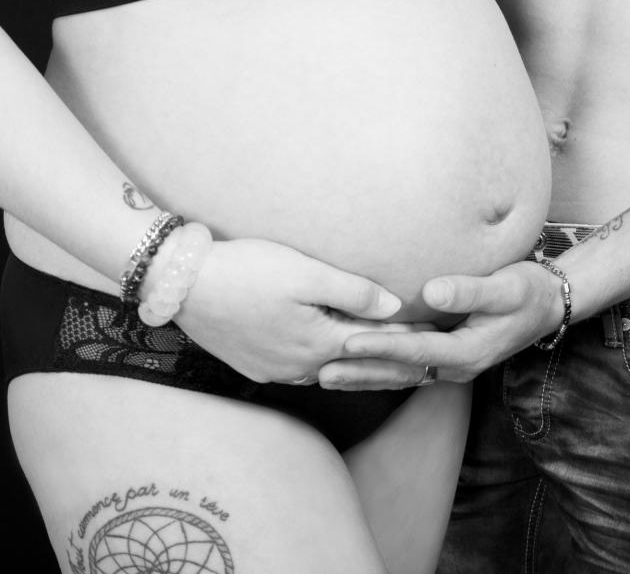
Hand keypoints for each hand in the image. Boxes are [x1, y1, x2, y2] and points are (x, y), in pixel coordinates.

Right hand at [172, 238, 408, 383]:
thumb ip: (354, 293)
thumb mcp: (306, 273)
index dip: (408, 336)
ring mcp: (274, 370)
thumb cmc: (247, 270)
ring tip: (380, 354)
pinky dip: (324, 363)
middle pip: (355, 364)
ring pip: (328, 370)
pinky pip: (300, 369)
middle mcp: (299, 367)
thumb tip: (395, 309)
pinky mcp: (254, 366)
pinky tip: (328, 355)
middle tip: (420, 354)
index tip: (436, 334)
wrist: (183, 284)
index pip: (376, 342)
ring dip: (355, 362)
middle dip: (389, 357)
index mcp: (318, 344)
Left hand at [319, 260, 563, 387]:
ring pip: (400, 375)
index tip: (349, 340)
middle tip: (319, 371)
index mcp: (469, 351)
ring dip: (363, 376)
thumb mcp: (506, 286)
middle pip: (401, 372)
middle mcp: (456, 365)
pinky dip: (378, 370)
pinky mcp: (446, 356)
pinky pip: (407, 368)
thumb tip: (432, 292)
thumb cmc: (527, 291)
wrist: (547, 305)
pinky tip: (355, 366)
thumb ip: (470, 291)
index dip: (381, 345)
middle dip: (360, 372)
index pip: (416, 350)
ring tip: (325, 376)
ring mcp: (450, 364)